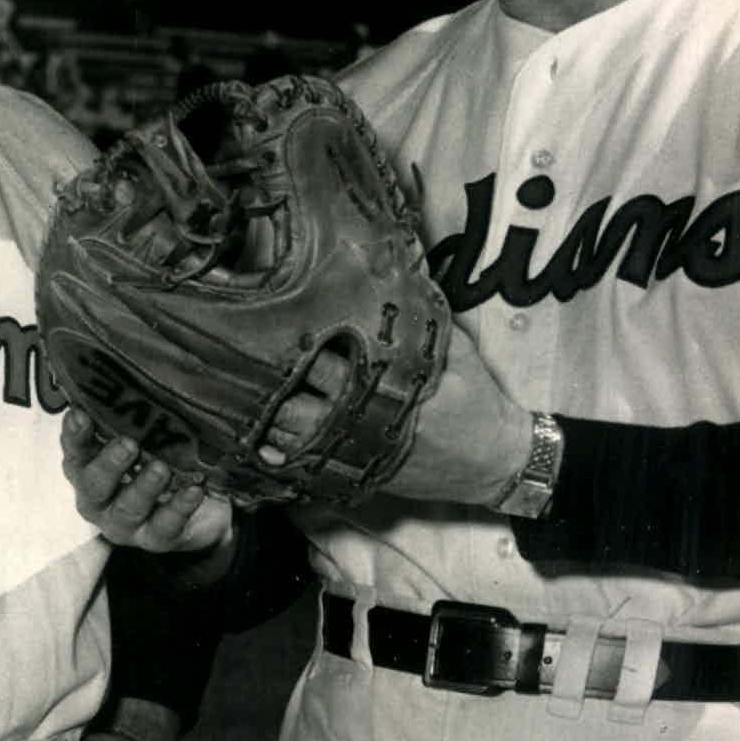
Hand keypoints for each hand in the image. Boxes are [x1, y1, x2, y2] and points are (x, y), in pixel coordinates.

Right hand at [61, 409, 234, 558]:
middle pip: (93, 485)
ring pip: (128, 508)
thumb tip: (137, 375)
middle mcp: (100, 499)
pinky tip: (194, 490)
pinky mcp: (157, 539)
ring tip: (161, 468)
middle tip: (128, 445)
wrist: (200, 510)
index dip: (75, 436)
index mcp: (90, 469)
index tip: (80, 415)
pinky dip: (179, 507)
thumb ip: (134, 418)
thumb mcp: (147, 439)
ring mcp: (126, 523)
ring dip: (143, 487)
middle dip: (109, 464)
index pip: (76, 451)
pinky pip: (165, 526)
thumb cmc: (163, 461)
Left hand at [260, 321, 530, 506]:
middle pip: (301, 401)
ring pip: (298, 436)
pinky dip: (285, 451)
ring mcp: (361, 453)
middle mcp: (369, 423)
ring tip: (246, 393)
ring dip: (272, 416)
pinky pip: (311, 464)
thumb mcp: (456, 350)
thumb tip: (401, 268)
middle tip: (248, 357)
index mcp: (390, 388)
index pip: (329, 364)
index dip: (300, 346)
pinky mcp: (361, 472)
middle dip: (276, 381)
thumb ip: (421, 317)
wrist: (492, 459)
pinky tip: (262, 438)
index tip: (275, 327)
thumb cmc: (476, 399)